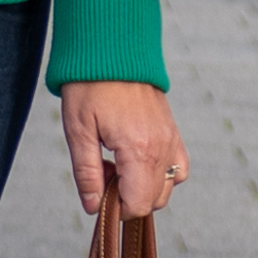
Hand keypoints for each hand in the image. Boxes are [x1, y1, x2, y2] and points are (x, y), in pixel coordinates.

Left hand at [60, 78, 185, 219]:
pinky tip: (137, 161)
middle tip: (104, 173)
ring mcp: (172, 139)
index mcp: (139, 150)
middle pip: (154, 201)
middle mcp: (162, 147)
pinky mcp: (173, 131)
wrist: (112, 49)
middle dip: (128, 198)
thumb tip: (93, 207)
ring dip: (143, 187)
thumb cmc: (90, 86)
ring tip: (117, 164)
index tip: (98, 191)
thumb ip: (87, 174)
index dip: (116, 209)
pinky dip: (162, 174)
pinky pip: (178, 168)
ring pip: (168, 187)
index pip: (137, 205)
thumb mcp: (78, 131)